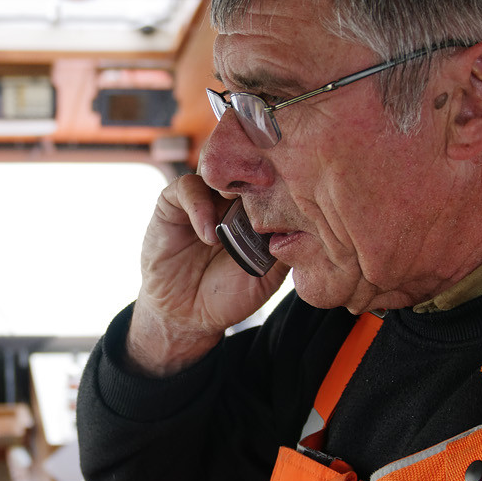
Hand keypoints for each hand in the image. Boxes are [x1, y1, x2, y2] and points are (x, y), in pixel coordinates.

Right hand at [127, 174, 287, 375]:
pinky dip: (200, 207)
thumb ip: (286, 246)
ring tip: (236, 210)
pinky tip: (210, 236)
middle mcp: (229, 198)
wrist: (189, 315)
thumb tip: (308, 222)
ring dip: (229, 184)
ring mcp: (202, 198)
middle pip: (244, 165)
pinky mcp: (172, 204)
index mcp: (255, 209)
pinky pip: (187, 188)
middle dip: (257, 173)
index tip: (295, 189)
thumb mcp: (269, 274)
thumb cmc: (230, 295)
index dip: (282, 178)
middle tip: (268, 187)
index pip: (271, 178)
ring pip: (216, 168)